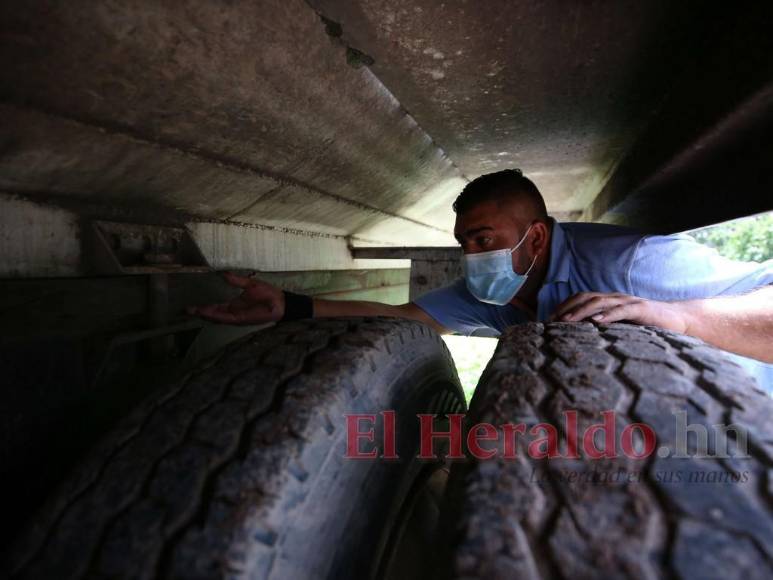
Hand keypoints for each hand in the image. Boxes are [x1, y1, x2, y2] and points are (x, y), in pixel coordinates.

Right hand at [187, 272, 284, 324]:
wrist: (281, 302)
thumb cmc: (268, 293)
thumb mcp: (250, 284)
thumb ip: (236, 280)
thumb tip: (223, 273)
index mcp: (234, 304)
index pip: (216, 306)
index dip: (204, 306)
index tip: (192, 304)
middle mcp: (233, 312)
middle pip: (213, 314)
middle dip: (200, 312)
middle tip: (186, 310)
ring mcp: (236, 317)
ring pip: (217, 318)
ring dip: (206, 315)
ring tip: (194, 311)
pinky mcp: (241, 319)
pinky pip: (227, 318)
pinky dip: (217, 316)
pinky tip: (208, 314)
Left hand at [548, 291, 689, 333]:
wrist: (678, 318)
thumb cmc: (647, 325)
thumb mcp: (621, 326)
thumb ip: (604, 328)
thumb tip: (580, 340)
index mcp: (608, 301)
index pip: (580, 299)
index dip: (564, 306)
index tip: (548, 320)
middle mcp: (614, 298)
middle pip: (585, 297)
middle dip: (566, 308)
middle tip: (551, 321)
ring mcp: (627, 301)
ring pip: (599, 302)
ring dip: (581, 311)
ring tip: (567, 321)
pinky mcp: (641, 308)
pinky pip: (621, 310)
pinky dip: (608, 315)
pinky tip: (597, 322)